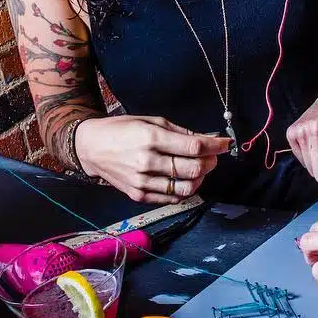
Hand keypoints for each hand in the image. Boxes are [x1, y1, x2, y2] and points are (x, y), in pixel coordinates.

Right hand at [75, 115, 229, 203]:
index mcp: (151, 137)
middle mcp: (147, 161)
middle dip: (210, 162)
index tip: (226, 144)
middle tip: (212, 156)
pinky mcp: (138, 195)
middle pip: (194, 169)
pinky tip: (183, 179)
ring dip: (200, 179)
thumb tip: (207, 139)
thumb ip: (180, 132)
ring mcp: (142, 181)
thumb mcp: (150, 120)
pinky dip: (183, 190)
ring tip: (198, 169)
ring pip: (186, 188)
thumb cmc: (121, 130)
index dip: (216, 146)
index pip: (194, 146)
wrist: (91, 147)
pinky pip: (171, 197)